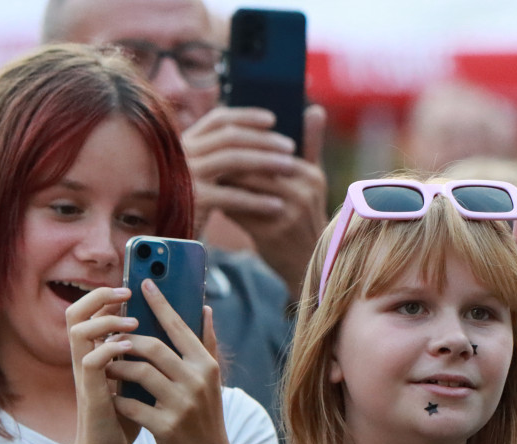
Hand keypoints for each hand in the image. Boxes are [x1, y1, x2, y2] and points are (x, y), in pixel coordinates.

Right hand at [66, 286, 140, 443]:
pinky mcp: (90, 393)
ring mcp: (85, 376)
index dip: (107, 295)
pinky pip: (90, 362)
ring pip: (77, 331)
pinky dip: (108, 350)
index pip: (92, 313)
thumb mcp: (141, 378)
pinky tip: (127, 348)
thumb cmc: (128, 416)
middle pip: (75, 314)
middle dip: (99, 298)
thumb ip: (149, 356)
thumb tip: (173, 331)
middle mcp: (87, 359)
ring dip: (105, 322)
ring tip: (132, 323)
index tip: (134, 284)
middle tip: (127, 293)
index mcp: (98, 353)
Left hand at [107, 279, 238, 443]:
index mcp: (206, 366)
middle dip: (127, 341)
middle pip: (153, 347)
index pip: (180, 326)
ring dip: (117, 368)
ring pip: (138, 373)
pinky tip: (111, 399)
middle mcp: (197, 381)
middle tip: (111, 339)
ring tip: (108, 368)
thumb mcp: (211, 381)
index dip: (160, 303)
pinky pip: (131, 404)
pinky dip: (117, 400)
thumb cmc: (204, 418)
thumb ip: (206, 344)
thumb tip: (204, 308)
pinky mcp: (166, 427)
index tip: (143, 282)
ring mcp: (182, 404)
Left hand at [184, 104, 327, 299]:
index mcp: (310, 174)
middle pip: (253, 165)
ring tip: (203, 173)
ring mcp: (288, 212)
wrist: (308, 263)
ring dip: (221, 179)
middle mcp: (302, 191)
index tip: (219, 141)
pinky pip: (239, 208)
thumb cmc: (304, 217)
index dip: (241, 145)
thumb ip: (312, 144)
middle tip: (202, 154)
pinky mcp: (272, 232)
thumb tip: (313, 108)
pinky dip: (223, 201)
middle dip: (226, 160)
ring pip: (243, 185)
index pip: (267, 149)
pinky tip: (211, 198)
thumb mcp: (312, 182)